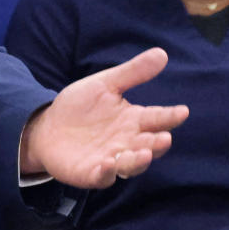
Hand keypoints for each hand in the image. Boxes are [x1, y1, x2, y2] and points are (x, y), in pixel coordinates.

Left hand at [21, 47, 188, 187]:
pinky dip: (107, 172)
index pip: (157, 119)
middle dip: (157, 143)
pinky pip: (102, 176)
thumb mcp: (103, 85)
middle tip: (165, 138)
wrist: (46, 127)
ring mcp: (111, 159)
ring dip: (138, 160)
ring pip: (131, 164)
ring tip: (144, 153)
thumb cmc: (79, 107)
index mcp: (133, 121)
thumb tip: (162, 53)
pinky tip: (108, 162)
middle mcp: (127, 142)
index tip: (182, 111)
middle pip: (148, 145)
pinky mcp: (91, 173)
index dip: (170, 116)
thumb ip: (132, 73)